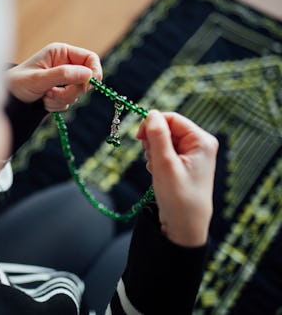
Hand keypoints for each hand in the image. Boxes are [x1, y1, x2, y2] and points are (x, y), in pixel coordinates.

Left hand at [6, 43, 102, 111]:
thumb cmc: (17, 84)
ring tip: (44, 96)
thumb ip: (63, 75)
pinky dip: (56, 105)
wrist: (7, 101)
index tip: (92, 84)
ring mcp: (63, 80)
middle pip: (86, 79)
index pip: (89, 58)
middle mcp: (64, 65)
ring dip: (61, 99)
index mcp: (61, 53)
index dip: (94, 70)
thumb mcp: (39, 79)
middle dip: (71, 90)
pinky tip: (43, 101)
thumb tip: (88, 74)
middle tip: (53, 93)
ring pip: (77, 93)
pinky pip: (69, 103)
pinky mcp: (60, 93)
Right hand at [136, 111, 217, 246]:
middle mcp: (199, 145)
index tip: (138, 137)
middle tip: (152, 160)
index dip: (153, 124)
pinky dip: (156, 161)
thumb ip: (157, 136)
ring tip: (157, 170)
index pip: (172, 118)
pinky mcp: (184, 165)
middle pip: (167, 128)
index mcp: (202, 141)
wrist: (184, 226)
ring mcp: (192, 155)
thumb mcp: (164, 163)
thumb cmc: (178, 197)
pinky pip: (165, 153)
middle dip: (154, 142)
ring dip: (154, 152)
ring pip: (164, 141)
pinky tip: (158, 174)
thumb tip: (152, 114)